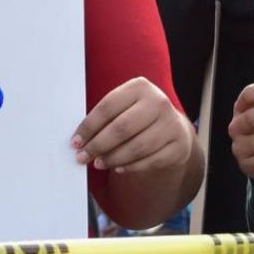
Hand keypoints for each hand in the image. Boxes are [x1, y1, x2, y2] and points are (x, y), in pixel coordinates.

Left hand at [72, 78, 192, 173]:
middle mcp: (159, 103)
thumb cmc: (138, 117)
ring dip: (112, 159)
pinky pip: (149, 161)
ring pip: (135, 148)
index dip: (89, 127)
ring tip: (98, 163)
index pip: (108, 107)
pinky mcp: (178, 146)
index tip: (75, 142)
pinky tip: (118, 167)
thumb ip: (105, 118)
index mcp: (140, 87)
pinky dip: (130, 167)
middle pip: (121, 128)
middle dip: (98, 145)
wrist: (172, 128)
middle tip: (83, 157)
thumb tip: (79, 140)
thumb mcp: (124, 107)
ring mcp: (171, 125)